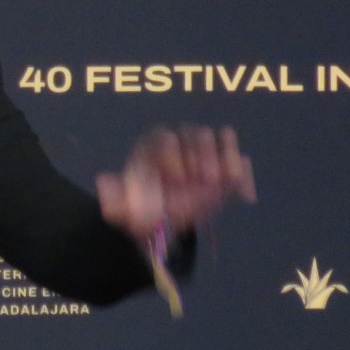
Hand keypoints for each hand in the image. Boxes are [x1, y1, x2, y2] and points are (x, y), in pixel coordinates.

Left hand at [95, 125, 255, 239]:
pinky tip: (244, 196)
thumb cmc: (141, 205)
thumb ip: (116, 196)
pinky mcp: (224, 170)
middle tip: (205, 179)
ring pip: (220, 139)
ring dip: (226, 158)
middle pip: (196, 134)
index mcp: (154, 148)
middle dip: (204, 154)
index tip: (177, 178)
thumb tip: (104, 183)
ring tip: (226, 181)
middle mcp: (181, 145)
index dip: (172, 155)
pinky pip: (239, 163)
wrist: (162, 216)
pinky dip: (244, 176)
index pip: (166, 138)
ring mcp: (205, 154)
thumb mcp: (125, 204)